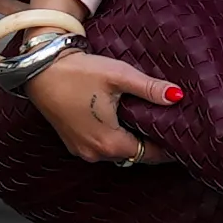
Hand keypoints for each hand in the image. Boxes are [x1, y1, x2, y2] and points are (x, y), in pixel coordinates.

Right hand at [25, 50, 185, 166]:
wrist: (39, 67)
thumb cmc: (78, 72)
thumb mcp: (119, 76)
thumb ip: (150, 88)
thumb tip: (177, 96)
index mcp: (109, 143)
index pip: (150, 155)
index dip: (168, 148)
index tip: (183, 138)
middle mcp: (95, 153)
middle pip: (134, 155)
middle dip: (151, 143)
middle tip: (169, 127)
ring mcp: (80, 150)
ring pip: (117, 152)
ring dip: (132, 141)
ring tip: (148, 123)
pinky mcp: (71, 141)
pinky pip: (101, 147)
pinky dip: (113, 139)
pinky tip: (122, 121)